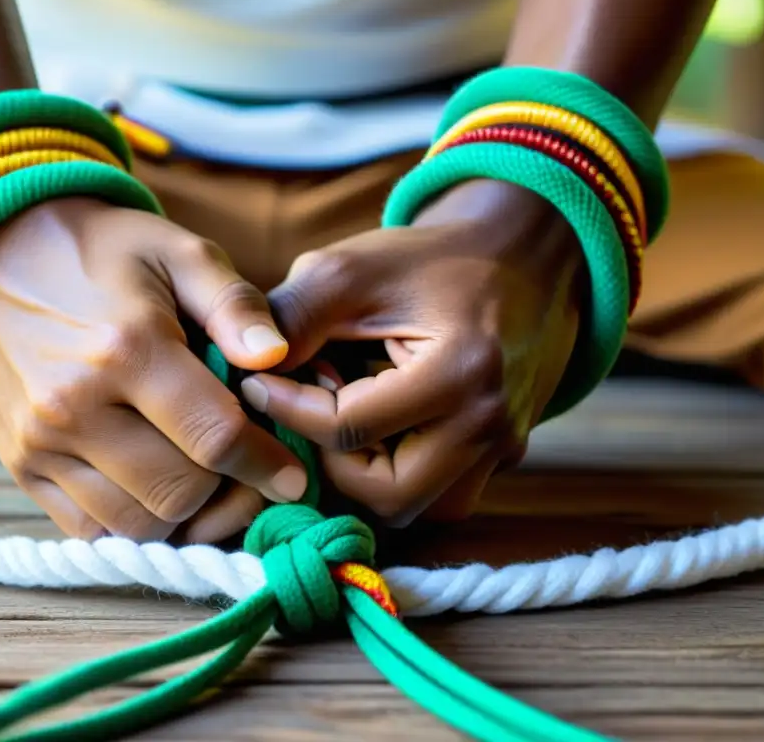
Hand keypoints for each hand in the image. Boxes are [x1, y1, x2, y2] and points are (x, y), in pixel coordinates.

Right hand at [0, 198, 306, 542]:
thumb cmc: (100, 252)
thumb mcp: (177, 250)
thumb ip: (234, 304)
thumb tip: (277, 358)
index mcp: (126, 348)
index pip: (216, 437)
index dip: (267, 465)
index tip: (292, 475)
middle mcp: (76, 406)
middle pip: (180, 493)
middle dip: (231, 492)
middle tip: (251, 474)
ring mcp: (40, 443)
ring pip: (138, 525)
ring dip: (185, 516)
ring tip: (208, 483)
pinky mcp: (19, 466)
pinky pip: (89, 531)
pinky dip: (134, 525)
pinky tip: (158, 490)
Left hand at [241, 181, 585, 526]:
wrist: (517, 253)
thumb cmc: (427, 258)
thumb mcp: (351, 269)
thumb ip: (292, 318)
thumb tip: (246, 371)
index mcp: (461, 373)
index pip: (350, 430)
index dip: (289, 410)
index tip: (257, 383)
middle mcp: (492, 425)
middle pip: (389, 496)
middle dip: (332, 463)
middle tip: (311, 410)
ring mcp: (506, 447)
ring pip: (419, 510)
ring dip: (368, 480)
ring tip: (344, 420)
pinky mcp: (507, 454)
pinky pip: (442, 495)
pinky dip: (400, 476)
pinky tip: (378, 430)